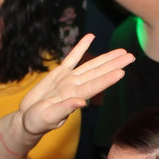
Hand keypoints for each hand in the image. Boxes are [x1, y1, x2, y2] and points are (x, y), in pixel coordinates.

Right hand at [19, 34, 134, 137]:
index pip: (94, 86)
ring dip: (106, 57)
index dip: (108, 79)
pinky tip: (91, 37)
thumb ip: (63, 109)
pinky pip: (72, 58)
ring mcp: (68, 79)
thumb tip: (80, 102)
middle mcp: (75, 87)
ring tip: (122, 50)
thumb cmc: (37, 122)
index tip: (122, 71)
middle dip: (114, 65)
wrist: (27, 119)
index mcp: (74, 97)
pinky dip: (81, 47)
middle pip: (98, 73)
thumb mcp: (48, 117)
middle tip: (131, 56)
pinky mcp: (59, 74)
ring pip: (90, 65)